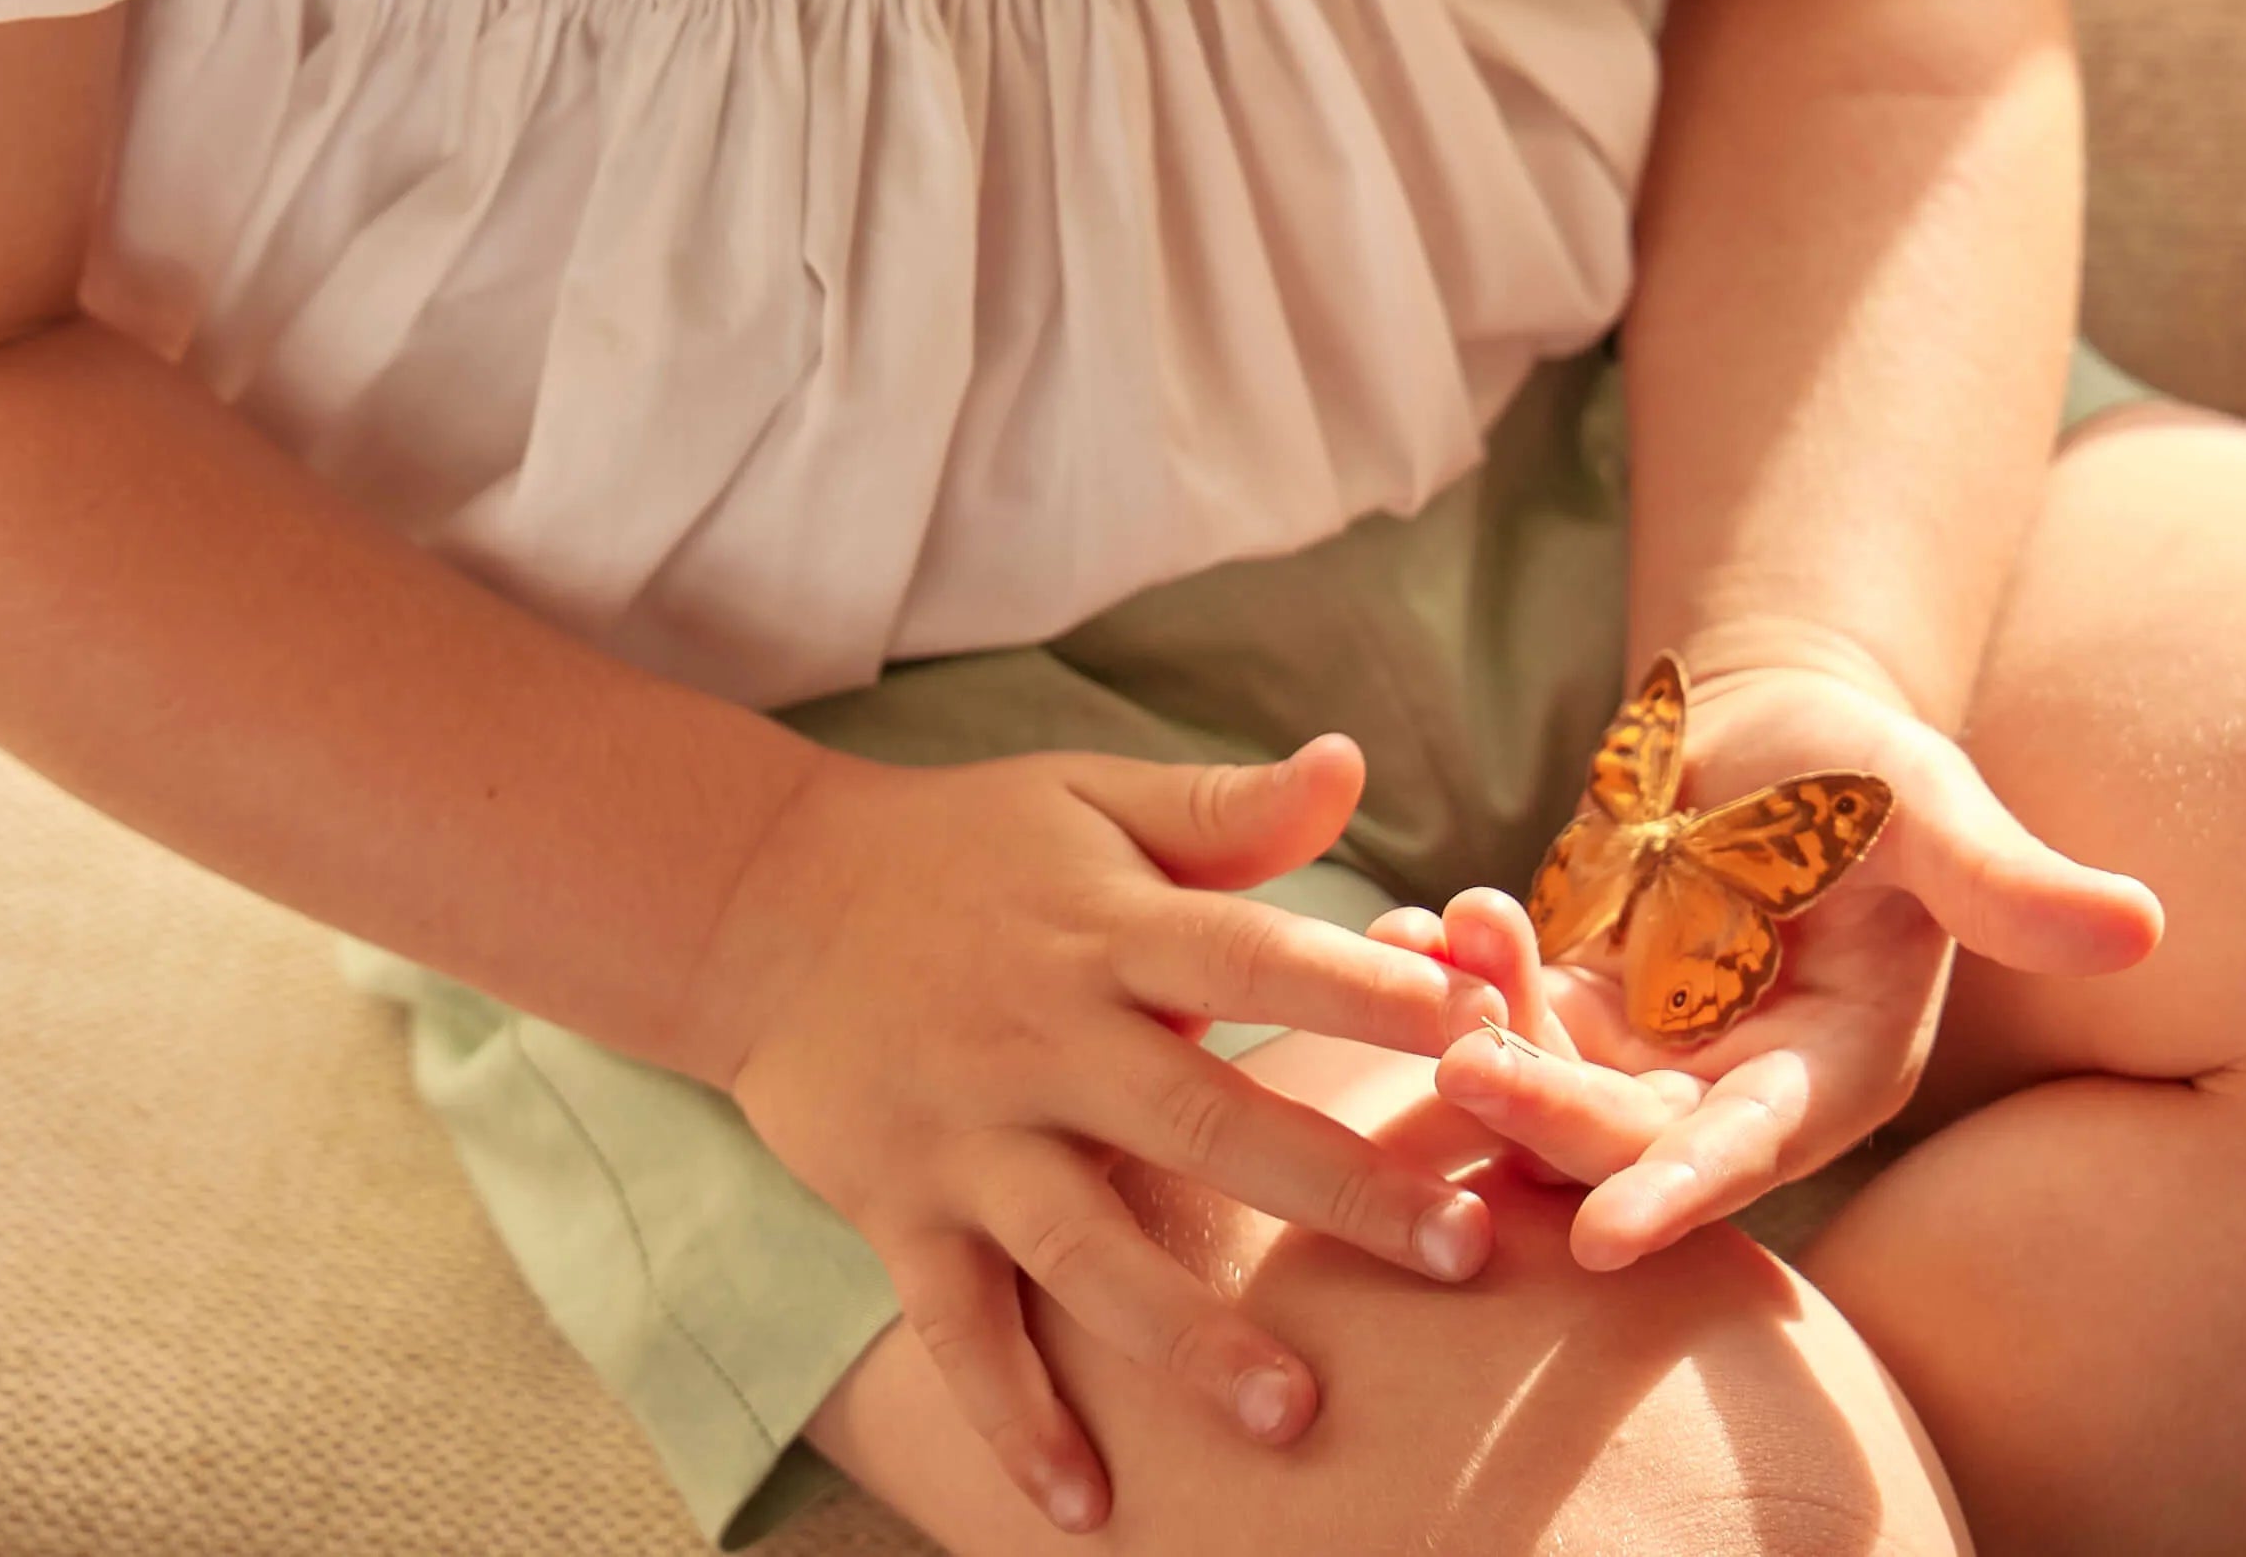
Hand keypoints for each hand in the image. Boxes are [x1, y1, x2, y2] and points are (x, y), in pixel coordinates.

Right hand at [701, 734, 1502, 1533]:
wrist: (767, 901)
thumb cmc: (963, 848)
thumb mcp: (1089, 801)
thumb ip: (1224, 810)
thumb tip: (1353, 762)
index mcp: (1104, 928)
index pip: (1251, 955)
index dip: (1360, 989)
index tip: (1478, 1025)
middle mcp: (1042, 1035)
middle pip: (1200, 1119)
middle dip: (1334, 1185)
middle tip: (1460, 1248)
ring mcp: (968, 1133)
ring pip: (1085, 1247)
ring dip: (1189, 1336)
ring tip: (1295, 1413)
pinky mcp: (901, 1209)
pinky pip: (960, 1328)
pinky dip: (1015, 1420)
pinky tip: (1085, 1508)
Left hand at [1379, 652, 2161, 1272]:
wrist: (1779, 725)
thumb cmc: (1873, 763)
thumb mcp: (1936, 808)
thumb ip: (2005, 880)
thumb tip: (2139, 926)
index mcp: (1830, 1066)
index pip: (1748, 1148)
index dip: (1680, 1189)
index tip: (1605, 1242)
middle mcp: (1730, 1080)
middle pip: (1623, 1130)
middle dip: (1542, 1113)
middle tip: (1458, 1069)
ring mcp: (1642, 1041)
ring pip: (1544, 1073)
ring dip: (1480, 1032)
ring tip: (1424, 958)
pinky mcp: (1571, 989)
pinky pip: (1497, 1001)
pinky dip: (1445, 975)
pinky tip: (1390, 933)